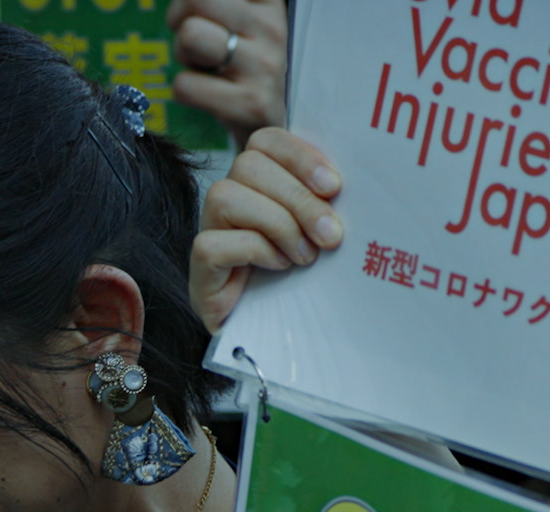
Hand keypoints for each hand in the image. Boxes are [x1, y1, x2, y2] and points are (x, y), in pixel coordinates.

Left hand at [167, 0, 288, 149]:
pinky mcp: (252, 104)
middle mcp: (274, 26)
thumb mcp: (241, 22)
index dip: (192, 0)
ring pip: (190, 35)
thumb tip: (189, 1)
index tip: (204, 16)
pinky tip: (209, 95)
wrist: (272, 129)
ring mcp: (266, 65)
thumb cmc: (245, 66)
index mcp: (270, 1)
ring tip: (205, 67)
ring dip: (183, 55)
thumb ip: (215, 5)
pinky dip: (185, 91)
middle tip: (196, 44)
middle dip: (181, 20)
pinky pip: (184, 85)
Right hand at [191, 127, 342, 332]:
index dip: (299, 155)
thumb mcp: (321, 234)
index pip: (266, 140)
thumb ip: (328, 205)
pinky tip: (277, 266)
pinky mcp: (200, 264)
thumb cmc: (302, 278)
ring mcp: (210, 229)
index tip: (334, 186)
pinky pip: (214, 243)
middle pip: (248, 164)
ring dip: (276, 225)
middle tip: (329, 235)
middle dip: (297, 198)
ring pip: (225, 196)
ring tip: (303, 256)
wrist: (273, 334)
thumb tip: (349, 187)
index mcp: (261, 182)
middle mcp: (229, 197)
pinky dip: (252, 250)